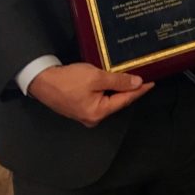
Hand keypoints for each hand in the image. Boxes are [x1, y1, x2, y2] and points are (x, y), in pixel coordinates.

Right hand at [27, 62, 152, 127]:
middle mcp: (93, 117)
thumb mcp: (95, 77)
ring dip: (120, 88)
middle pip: (118, 101)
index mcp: (98, 113)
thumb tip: (137, 82)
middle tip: (145, 77)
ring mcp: (86, 113)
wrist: (41, 80)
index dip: (140, 90)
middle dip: (131, 90)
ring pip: (109, 99)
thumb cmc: (68, 80)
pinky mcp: (80, 106)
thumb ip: (118, 81)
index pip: (125, 100)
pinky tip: (115, 81)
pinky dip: (109, 89)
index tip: (153, 82)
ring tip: (133, 77)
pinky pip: (100, 98)